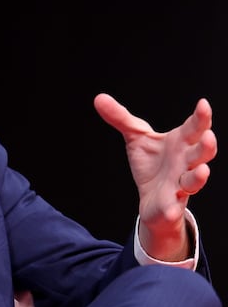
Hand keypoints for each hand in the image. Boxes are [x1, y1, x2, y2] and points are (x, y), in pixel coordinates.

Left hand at [93, 93, 216, 260]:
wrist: (151, 198)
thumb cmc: (151, 164)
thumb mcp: (136, 138)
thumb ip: (121, 118)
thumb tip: (99, 98)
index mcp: (180, 143)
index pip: (194, 128)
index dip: (201, 117)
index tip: (203, 104)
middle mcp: (185, 162)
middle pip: (202, 153)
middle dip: (207, 146)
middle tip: (208, 136)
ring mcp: (180, 184)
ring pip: (195, 180)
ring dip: (199, 176)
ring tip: (202, 170)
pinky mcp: (171, 203)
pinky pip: (174, 206)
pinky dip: (172, 207)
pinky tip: (170, 209)